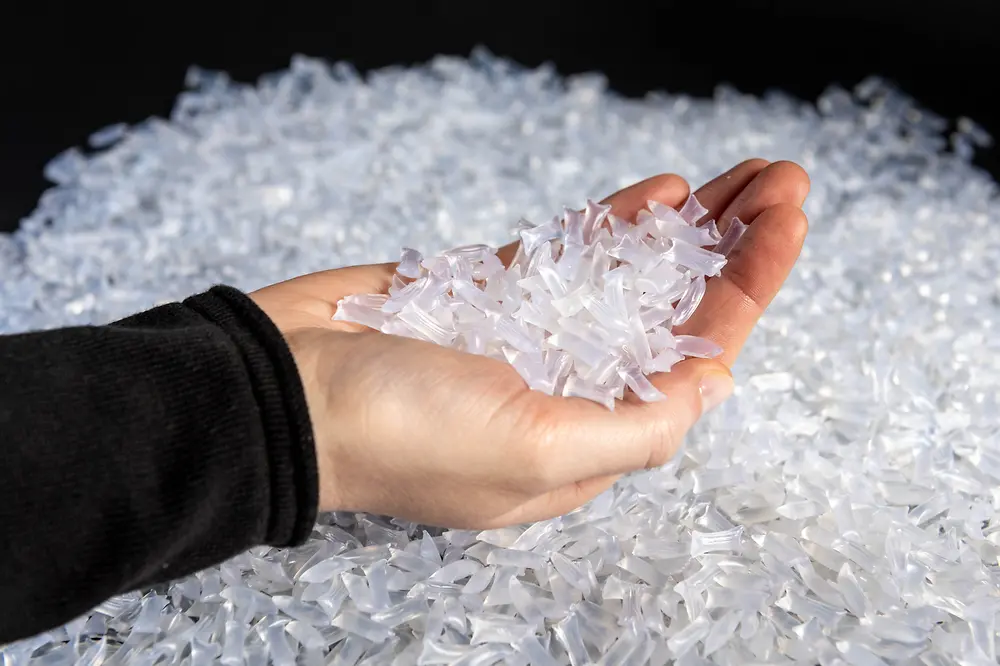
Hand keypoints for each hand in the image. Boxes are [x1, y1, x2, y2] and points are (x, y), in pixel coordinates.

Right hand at [250, 159, 809, 528]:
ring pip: (626, 276)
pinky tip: (658, 194)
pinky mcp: (484, 291)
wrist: (280, 390)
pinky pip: (565, 253)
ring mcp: (526, 336)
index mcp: (586, 441)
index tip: (784, 225)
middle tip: (777, 182)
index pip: (692, 361)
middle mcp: (566, 390)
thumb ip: (637, 427)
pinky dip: (611, 223)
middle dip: (729, 248)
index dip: (746, 290)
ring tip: (736, 177)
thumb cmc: (396, 432)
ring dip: (683, 228)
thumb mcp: (534, 450)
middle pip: (670, 312)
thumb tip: (710, 387)